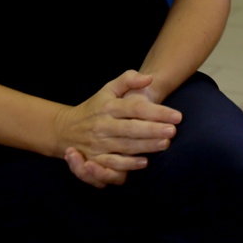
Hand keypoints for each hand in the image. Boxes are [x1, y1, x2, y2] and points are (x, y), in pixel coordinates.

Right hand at [56, 70, 181, 187]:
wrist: (65, 129)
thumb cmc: (94, 107)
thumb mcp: (108, 89)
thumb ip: (128, 80)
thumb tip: (149, 78)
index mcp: (108, 107)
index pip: (136, 108)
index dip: (157, 112)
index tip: (177, 116)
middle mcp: (103, 125)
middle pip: (132, 128)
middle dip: (153, 130)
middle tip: (173, 131)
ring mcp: (98, 143)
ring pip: (125, 146)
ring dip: (146, 146)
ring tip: (165, 144)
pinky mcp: (95, 159)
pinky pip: (112, 164)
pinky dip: (127, 165)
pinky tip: (144, 162)